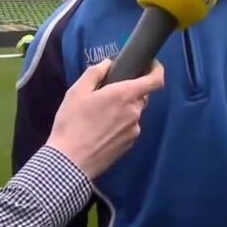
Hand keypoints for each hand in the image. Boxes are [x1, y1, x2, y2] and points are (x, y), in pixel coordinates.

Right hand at [45, 59, 163, 178]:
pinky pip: (129, 128)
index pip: (155, 80)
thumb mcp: (77, 92)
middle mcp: (134, 112)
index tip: (150, 65)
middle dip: (128, 91)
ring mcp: (134, 130)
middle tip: (107, 94)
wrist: (70, 161)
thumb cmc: (72, 123)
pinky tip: (100, 130)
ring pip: (133, 112)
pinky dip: (119, 125)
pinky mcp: (129, 145)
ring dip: (122, 109)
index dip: (157, 69)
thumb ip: (95, 73)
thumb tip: (108, 64)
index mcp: (125, 95)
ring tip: (99, 116)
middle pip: (140, 96)